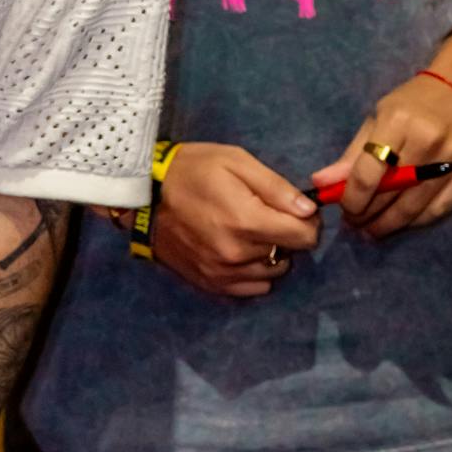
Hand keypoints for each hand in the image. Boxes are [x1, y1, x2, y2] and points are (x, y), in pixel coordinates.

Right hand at [150, 142, 318, 297]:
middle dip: (286, 235)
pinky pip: (252, 289)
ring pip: (272, 273)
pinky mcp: (211, 284)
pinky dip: (254, 272)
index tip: (296, 211)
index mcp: (246, 221)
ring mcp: (223, 273)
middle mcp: (237, 254)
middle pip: (290, 254)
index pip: (304, 237)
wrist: (142, 196)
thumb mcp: (235, 162)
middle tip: (266, 216)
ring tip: (250, 233)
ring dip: (270, 255)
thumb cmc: (192, 170)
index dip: (307, 222)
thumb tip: (309, 210)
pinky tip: (239, 252)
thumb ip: (276, 187)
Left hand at [310, 60, 451, 238]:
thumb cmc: (414, 102)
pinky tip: (402, 223)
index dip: (351, 199)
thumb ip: (352, 154)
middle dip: (368, 215)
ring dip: (390, 224)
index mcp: (398, 122)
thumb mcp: (378, 117)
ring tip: (373, 230)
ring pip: (414, 207)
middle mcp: (427, 141)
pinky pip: (440, 209)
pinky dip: (417, 221)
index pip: (368, 173)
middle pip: (391, 194)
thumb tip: (321, 183)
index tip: (344, 209)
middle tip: (355, 224)